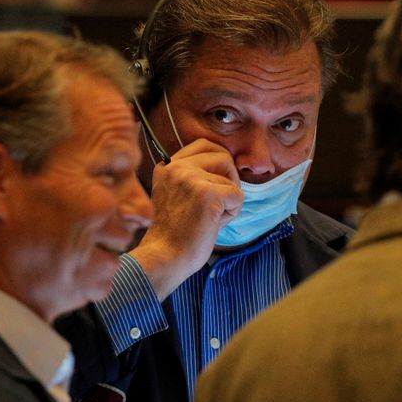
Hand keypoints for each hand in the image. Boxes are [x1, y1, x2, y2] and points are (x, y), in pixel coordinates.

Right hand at [130, 139, 242, 299]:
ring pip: (232, 177)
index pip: (204, 145)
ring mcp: (190, 178)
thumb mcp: (178, 195)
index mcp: (167, 166)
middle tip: (221, 201)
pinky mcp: (206, 194)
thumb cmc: (175, 234)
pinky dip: (233, 212)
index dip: (220, 161)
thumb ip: (196, 177)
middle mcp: (176, 167)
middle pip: (223, 155)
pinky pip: (237, 195)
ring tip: (213, 217)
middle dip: (230, 177)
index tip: (218, 183)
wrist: (164, 257)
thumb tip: (230, 166)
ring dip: (230, 198)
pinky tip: (214, 224)